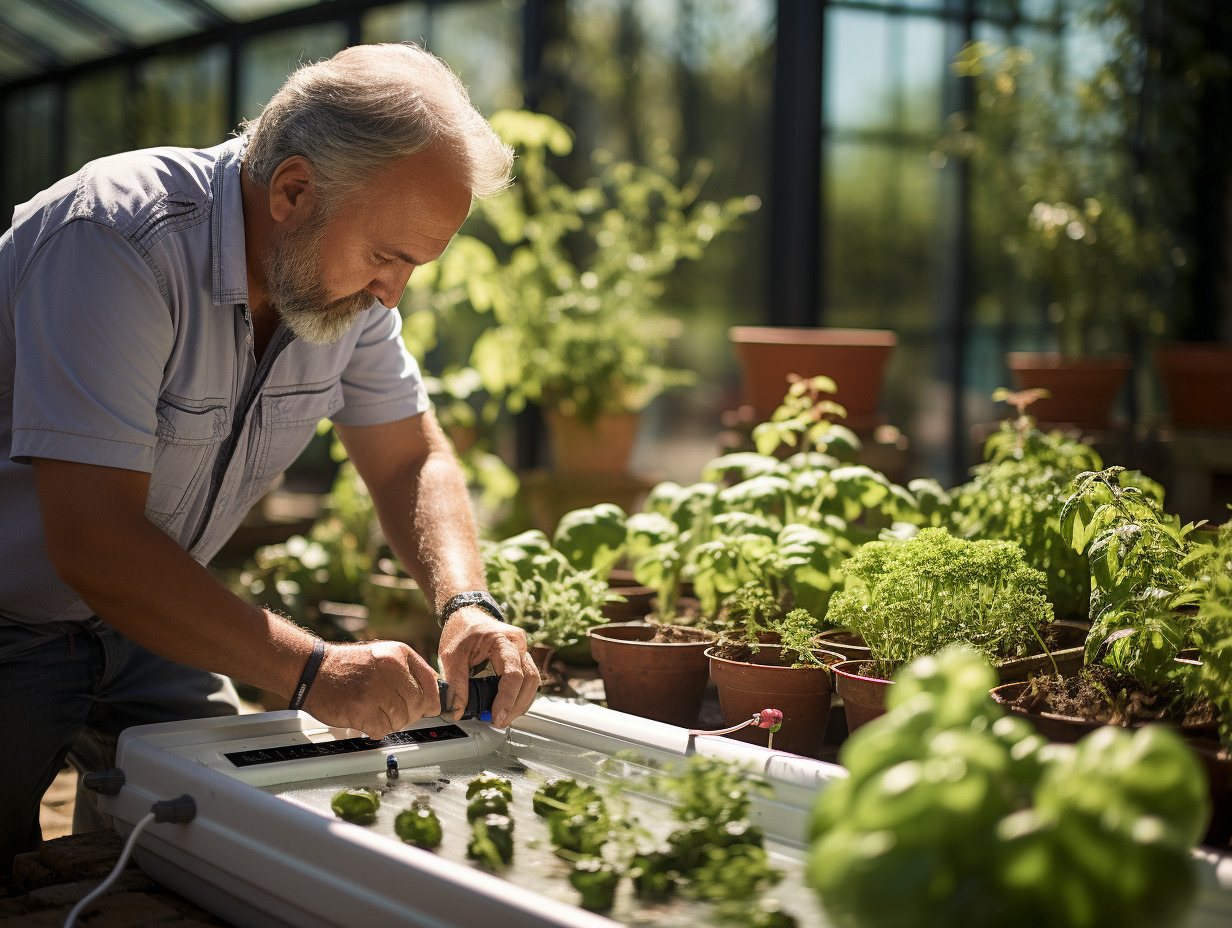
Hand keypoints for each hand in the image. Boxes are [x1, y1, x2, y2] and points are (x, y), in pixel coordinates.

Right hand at [301, 640, 440, 738]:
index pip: (430, 682)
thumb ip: (408, 670)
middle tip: (394, 711)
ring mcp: (376, 689)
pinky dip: (376, 729)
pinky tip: (366, 717)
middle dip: (410, 714)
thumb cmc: (347, 665)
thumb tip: (432, 693)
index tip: (430, 708)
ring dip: (391, 722)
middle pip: (418, 704)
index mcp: (399, 654)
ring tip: (376, 711)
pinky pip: (383, 729)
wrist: (313, 669)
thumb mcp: (383, 654)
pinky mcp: (361, 709)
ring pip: (402, 719)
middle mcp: (391, 669)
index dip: (433, 700)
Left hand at [437, 608, 538, 727]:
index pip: (513, 673)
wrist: (467, 614)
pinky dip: (520, 694)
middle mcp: (518, 643)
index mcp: (502, 639)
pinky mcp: (521, 657)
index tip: (497, 716)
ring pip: (533, 680)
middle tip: (500, 721)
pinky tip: (508, 706)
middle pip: (529, 678)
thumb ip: (455, 684)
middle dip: (517, 705)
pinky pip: (528, 678)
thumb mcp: (451, 656)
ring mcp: (522, 649)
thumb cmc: (461, 630)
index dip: (507, 698)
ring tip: (504, 717)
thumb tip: (458, 711)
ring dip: (521, 702)